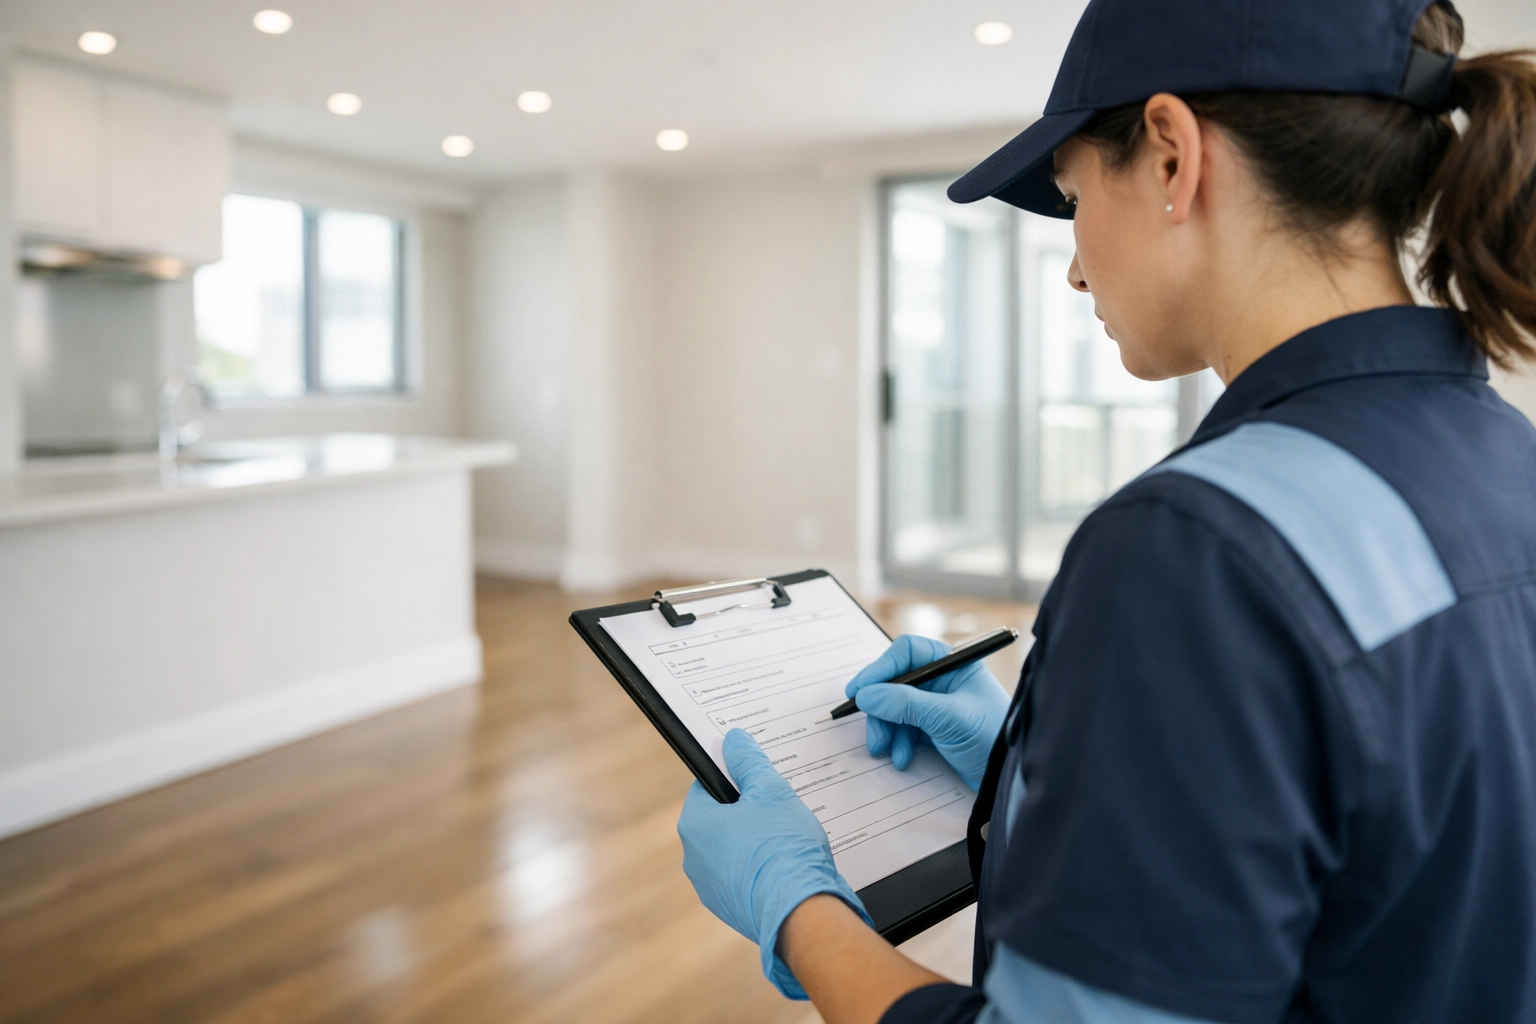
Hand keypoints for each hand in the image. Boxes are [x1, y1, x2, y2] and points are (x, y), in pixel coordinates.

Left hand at [678, 729, 871, 998]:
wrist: (802, 913)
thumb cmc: (783, 848)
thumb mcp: (770, 791)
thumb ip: (748, 761)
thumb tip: (733, 740)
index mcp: (695, 825)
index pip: (706, 787)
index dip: (732, 777)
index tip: (754, 777)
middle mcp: (693, 858)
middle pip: (719, 820)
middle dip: (746, 811)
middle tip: (775, 806)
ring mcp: (711, 888)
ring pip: (732, 850)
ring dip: (754, 841)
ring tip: (785, 837)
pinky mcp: (731, 909)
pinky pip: (743, 877)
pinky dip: (761, 869)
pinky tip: (785, 865)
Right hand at [846, 634, 1009, 789]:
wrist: (1009, 779)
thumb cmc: (992, 738)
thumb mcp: (948, 717)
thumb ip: (905, 704)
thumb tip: (866, 695)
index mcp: (953, 664)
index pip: (907, 653)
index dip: (880, 669)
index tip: (859, 690)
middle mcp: (943, 680)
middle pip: (895, 682)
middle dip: (881, 707)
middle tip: (872, 729)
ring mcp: (937, 706)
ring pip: (895, 708)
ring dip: (886, 729)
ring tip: (885, 750)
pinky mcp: (934, 730)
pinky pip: (903, 729)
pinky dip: (897, 742)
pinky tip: (902, 758)